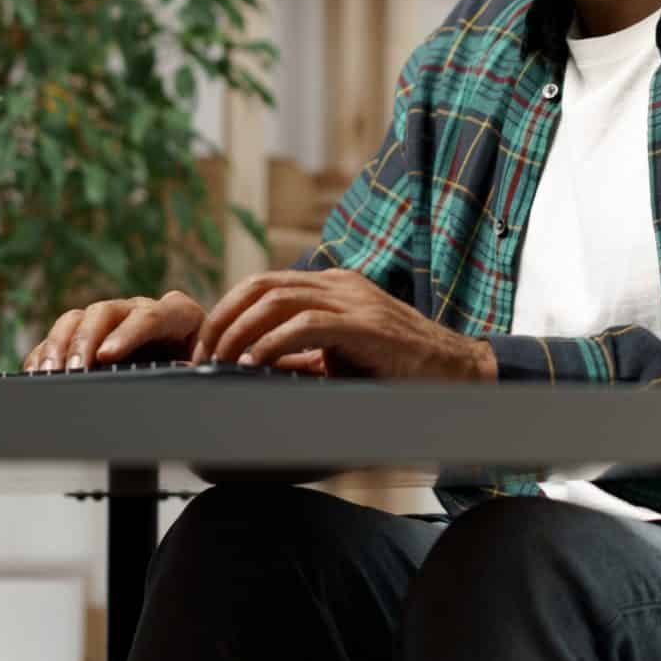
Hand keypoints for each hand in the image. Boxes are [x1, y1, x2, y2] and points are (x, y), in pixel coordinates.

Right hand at [23, 291, 205, 371]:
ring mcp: (111, 321)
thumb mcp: (205, 368)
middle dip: (86, 340)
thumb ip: (195, 368)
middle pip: (106, 312)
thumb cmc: (201, 367)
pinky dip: (45, 354)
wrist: (190, 370)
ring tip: (51, 373)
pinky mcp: (87, 336)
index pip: (151, 316)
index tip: (107, 355)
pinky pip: (59, 337)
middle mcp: (140, 310)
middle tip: (76, 369)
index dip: (127, 334)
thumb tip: (185, 369)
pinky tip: (37, 373)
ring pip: (77, 319)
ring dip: (60, 345)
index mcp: (178, 314)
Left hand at [191, 268, 496, 381]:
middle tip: (200, 355)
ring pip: (277, 299)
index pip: (264, 284)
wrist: (459, 375)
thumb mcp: (341, 356)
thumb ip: (304, 355)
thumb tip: (252, 369)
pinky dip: (273, 343)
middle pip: (261, 285)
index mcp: (333, 287)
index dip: (226, 311)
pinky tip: (256, 363)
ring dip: (239, 331)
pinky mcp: (365, 326)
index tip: (204, 346)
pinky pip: (306, 325)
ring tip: (220, 360)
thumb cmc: (399, 373)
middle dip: (222, 319)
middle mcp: (340, 285)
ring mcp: (354, 302)